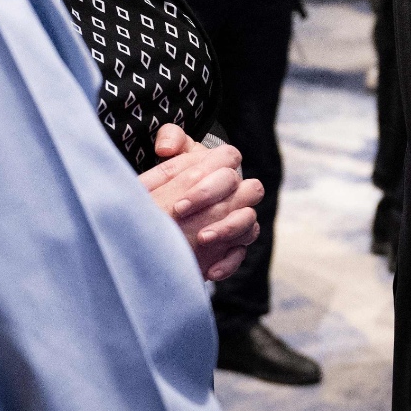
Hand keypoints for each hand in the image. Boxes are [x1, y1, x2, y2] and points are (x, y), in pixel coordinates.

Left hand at [139, 124, 263, 280]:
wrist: (159, 220)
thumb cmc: (163, 184)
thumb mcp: (164, 160)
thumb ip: (169, 139)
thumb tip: (165, 148)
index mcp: (220, 166)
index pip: (231, 158)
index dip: (211, 177)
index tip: (180, 199)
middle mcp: (235, 191)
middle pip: (249, 189)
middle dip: (216, 201)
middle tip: (181, 212)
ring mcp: (237, 219)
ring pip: (250, 221)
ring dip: (228, 229)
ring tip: (201, 238)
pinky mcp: (232, 245)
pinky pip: (241, 253)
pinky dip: (228, 262)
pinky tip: (210, 271)